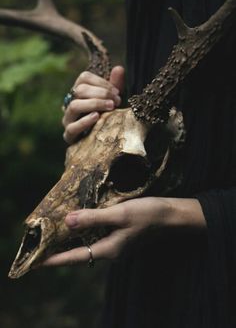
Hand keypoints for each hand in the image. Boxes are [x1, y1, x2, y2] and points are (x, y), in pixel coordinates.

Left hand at [43, 197, 204, 266]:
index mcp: (109, 249)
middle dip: (61, 250)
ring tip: (56, 233)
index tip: (36, 263)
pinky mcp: (121, 234)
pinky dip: (86, 229)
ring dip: (73, 239)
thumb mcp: (120, 214)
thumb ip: (94, 218)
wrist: (173, 216)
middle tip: (43, 245)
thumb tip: (67, 221)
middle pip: (80, 252)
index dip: (55, 260)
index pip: (76, 256)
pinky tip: (82, 221)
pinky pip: (98, 235)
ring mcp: (117, 243)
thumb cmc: (149, 215)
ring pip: (89, 242)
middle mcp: (111, 250)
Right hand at [63, 65, 124, 143]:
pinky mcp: (69, 135)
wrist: (101, 142)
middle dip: (101, 93)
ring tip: (111, 107)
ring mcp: (68, 119)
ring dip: (94, 104)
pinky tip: (97, 117)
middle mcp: (70, 103)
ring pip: (74, 106)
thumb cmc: (106, 118)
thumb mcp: (112, 101)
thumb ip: (115, 85)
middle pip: (80, 90)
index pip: (84, 78)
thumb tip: (119, 68)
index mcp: (79, 93)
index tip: (116, 91)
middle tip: (117, 100)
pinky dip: (84, 121)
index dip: (101, 82)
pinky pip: (72, 127)